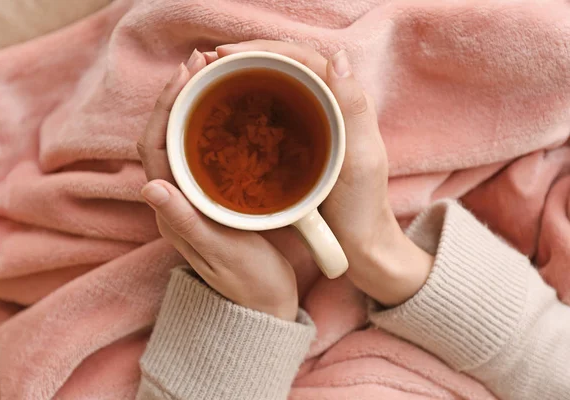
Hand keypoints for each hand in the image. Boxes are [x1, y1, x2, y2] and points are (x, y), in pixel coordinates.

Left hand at [138, 49, 296, 320]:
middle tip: (200, 65)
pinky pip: (201, 153)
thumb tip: (150, 187)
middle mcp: (176, 202)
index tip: (185, 75)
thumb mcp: (222, 253)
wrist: (263, 306)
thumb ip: (187, 222)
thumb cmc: (249, 284)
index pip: (154, 149)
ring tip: (210, 78)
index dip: (164, 108)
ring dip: (190, 107)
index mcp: (173, 212)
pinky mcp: (212, 200)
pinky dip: (207, 126)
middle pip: (164, 138)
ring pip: (181, 142)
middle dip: (176, 97)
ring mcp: (193, 200)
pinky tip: (225, 114)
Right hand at [216, 41, 433, 305]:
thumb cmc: (363, 205)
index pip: (300, 58)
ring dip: (243, 78)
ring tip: (209, 80)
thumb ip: (353, 108)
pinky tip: (226, 110)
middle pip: (283, 67)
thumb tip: (337, 56)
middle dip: (245, 59)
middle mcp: (327, 105)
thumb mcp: (361, 159)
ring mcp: (311, 124)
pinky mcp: (298, 144)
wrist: (359, 242)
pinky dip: (247, 105)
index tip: (224, 54)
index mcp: (344, 102)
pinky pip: (270, 113)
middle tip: (207, 63)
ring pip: (274, 87)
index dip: (261, 49)